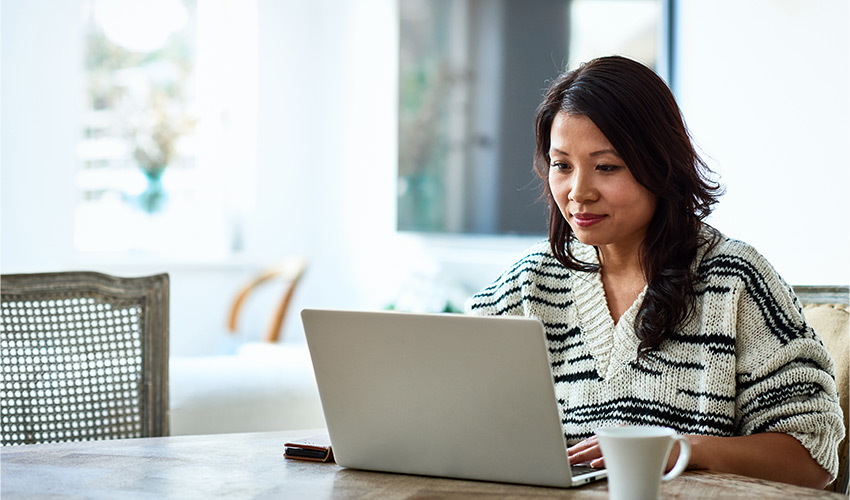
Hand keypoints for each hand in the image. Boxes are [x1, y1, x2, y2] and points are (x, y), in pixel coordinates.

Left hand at [568, 434, 689, 470]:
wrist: (683, 449)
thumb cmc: (655, 453)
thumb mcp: (631, 452)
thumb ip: (613, 454)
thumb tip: (592, 462)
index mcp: (618, 432)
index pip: (593, 441)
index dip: (578, 448)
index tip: (566, 455)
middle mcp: (622, 431)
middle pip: (594, 443)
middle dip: (576, 452)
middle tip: (563, 459)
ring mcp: (630, 438)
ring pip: (602, 448)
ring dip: (584, 456)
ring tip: (571, 461)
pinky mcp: (639, 448)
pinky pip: (618, 455)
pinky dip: (604, 461)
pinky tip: (593, 465)